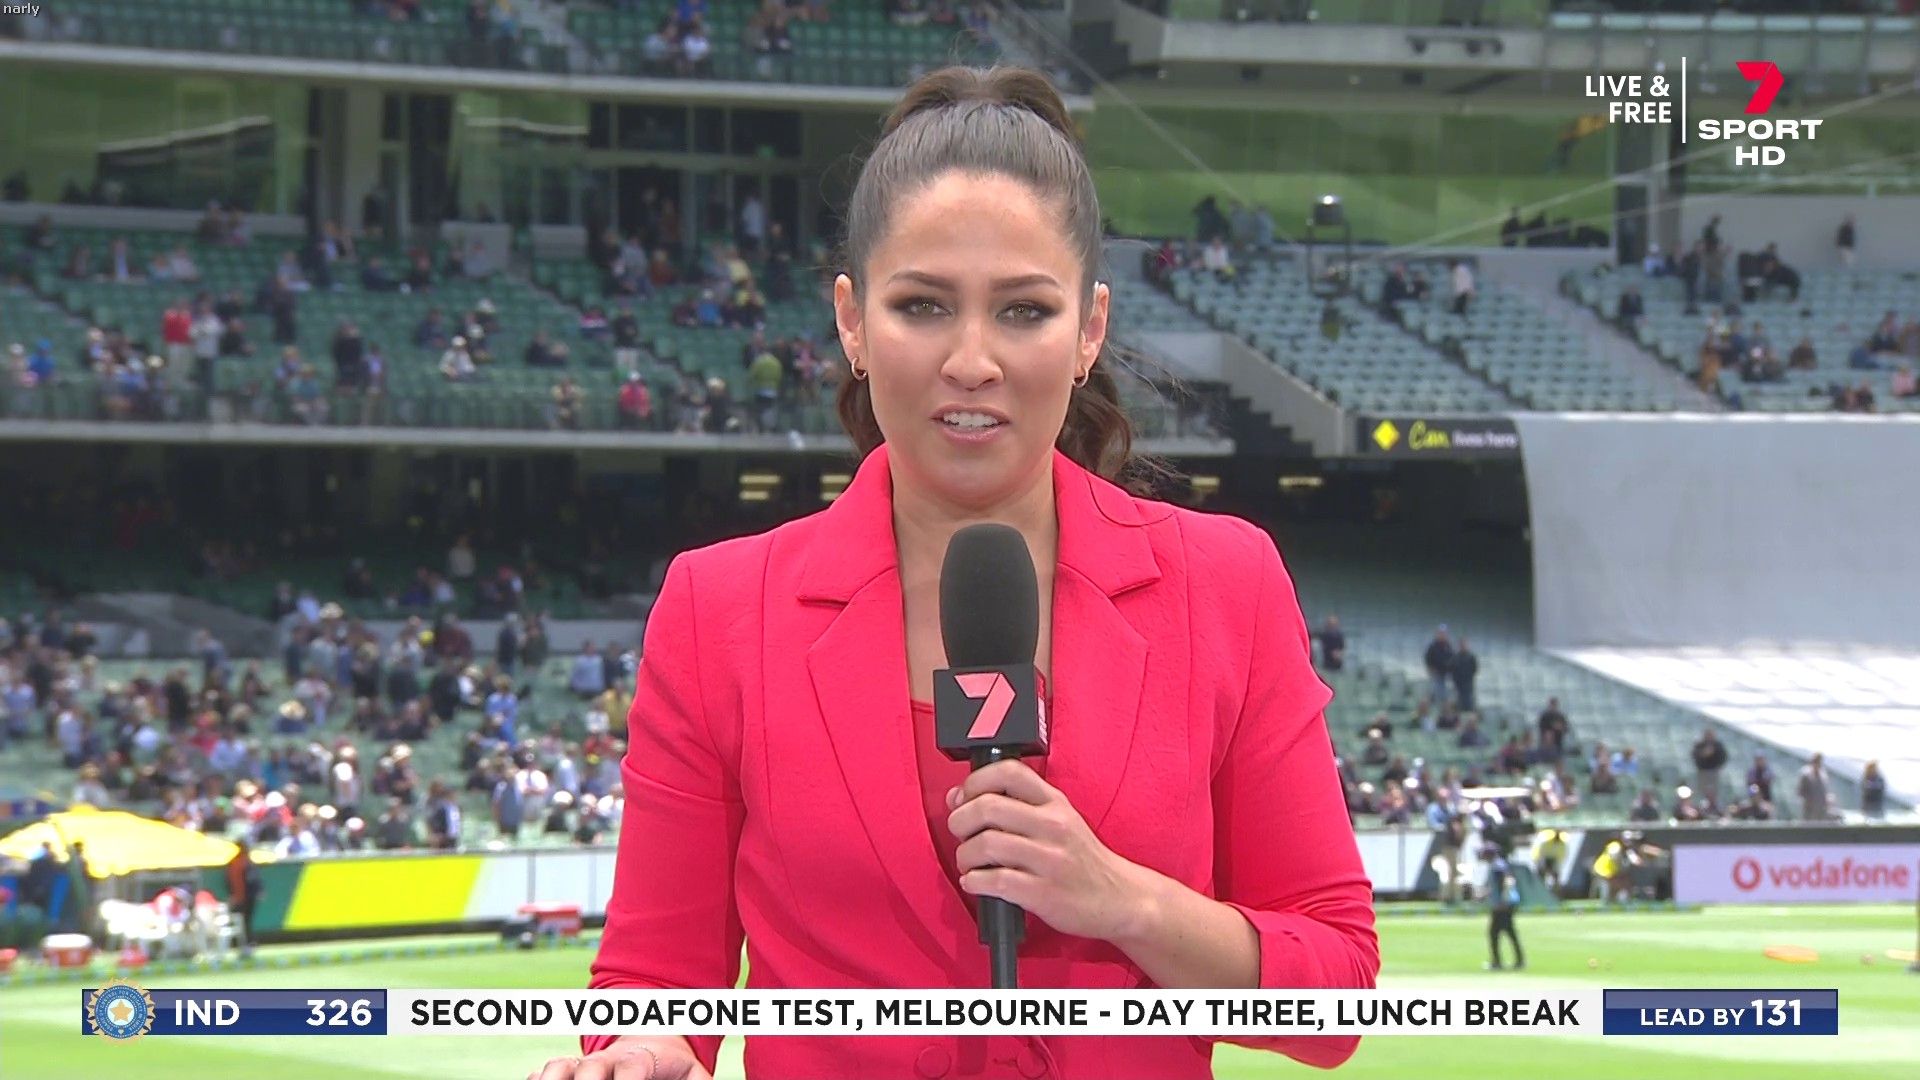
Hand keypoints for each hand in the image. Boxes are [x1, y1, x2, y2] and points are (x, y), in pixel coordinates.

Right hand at [527, 1037, 711, 1079]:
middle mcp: (607, 1060)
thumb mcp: (693, 1074)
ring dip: (551, 1079)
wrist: (652, 1040)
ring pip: (559, 1065)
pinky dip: (535, 1079)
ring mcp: (582, 1064)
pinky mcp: (565, 1071)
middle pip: (590, 1067)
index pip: (632, 1068)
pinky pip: (542, 1072)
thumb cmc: (675, 1067)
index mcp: (640, 1058)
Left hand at [945, 759, 1155, 943]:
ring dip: (964, 855)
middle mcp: (1052, 826)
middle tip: (960, 833)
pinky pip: (994, 881)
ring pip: (985, 844)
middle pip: (987, 807)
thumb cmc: (1083, 859)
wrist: (1120, 897)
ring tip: (969, 862)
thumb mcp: (1059, 819)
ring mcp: (1049, 860)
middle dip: (960, 821)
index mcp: (1055, 803)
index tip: (964, 797)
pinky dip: (973, 882)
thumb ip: (1015, 805)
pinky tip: (975, 882)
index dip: (975, 781)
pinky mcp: (1043, 893)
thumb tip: (958, 796)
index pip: (1008, 772)